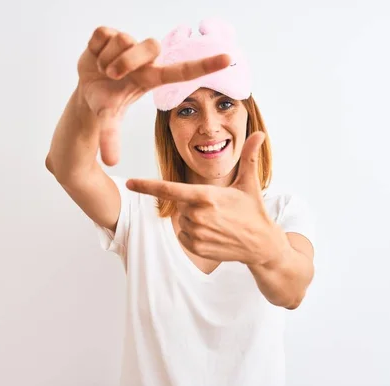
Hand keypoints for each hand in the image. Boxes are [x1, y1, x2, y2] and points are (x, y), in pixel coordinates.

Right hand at [77, 26, 230, 165]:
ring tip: (103, 70)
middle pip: (151, 45)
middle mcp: (145, 58)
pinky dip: (94, 48)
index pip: (184, 71)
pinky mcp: (110, 33)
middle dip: (127, 62)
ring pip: (124, 40)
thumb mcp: (109, 119)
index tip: (228, 59)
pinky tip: (95, 57)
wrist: (84, 89)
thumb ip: (111, 138)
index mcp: (152, 78)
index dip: (206, 66)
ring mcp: (129, 43)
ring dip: (107, 59)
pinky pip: (104, 34)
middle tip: (112, 75)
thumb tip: (110, 163)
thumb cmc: (105, 103)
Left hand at [126, 131, 285, 264]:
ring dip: (194, 219)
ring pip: (182, 220)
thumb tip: (259, 133)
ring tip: (218, 222)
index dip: (146, 186)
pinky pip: (183, 236)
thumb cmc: (254, 210)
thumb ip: (249, 156)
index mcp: (206, 196)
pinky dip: (194, 234)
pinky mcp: (196, 248)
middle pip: (180, 204)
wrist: (261, 244)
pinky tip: (213, 234)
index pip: (169, 190)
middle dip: (193, 203)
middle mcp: (198, 215)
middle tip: (217, 209)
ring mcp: (197, 233)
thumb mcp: (250, 183)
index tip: (128, 183)